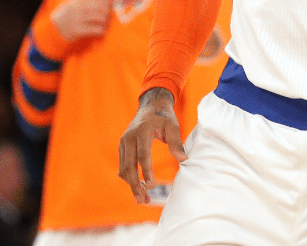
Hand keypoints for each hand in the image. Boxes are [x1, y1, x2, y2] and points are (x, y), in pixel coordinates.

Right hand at [51, 0, 111, 42]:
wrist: (53, 29)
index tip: (113, 4)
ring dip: (106, 21)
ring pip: (100, 18)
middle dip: (109, 12)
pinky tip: (103, 31)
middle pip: (101, 8)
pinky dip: (102, 30)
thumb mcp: (73, 4)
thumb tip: (107, 0)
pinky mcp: (78, 31)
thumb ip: (86, 1)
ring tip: (107, 23)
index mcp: (77, 1)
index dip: (108, 2)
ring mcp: (77, 20)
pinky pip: (95, 29)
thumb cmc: (66, 16)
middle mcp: (77, 9)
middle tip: (111, 15)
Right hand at [118, 87, 185, 203]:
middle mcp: (129, 137)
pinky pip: (123, 166)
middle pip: (129, 166)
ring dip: (132, 185)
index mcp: (141, 131)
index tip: (152, 185)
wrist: (150, 105)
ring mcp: (123, 142)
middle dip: (136, 185)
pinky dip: (129, 178)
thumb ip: (177, 142)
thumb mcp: (173, 126)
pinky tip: (139, 187)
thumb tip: (184, 160)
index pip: (142, 155)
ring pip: (124, 169)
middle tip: (145, 200)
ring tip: (143, 199)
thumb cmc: (164, 117)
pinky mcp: (122, 147)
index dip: (146, 171)